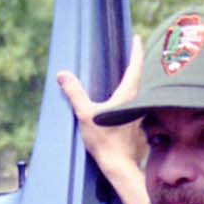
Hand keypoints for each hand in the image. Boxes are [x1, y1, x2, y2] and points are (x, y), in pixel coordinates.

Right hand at [56, 36, 145, 180]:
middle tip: (135, 50)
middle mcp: (137, 102)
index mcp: (127, 95)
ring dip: (137, 80)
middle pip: (141, 76)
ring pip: (141, 91)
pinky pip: (137, 104)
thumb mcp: (85, 114)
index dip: (136, 51)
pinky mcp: (138, 125)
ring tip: (130, 71)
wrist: (119, 166)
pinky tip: (125, 100)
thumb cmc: (104, 141)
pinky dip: (133, 96)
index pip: (135, 66)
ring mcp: (139, 114)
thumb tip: (62, 75)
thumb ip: (74, 93)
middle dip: (139, 62)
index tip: (137, 38)